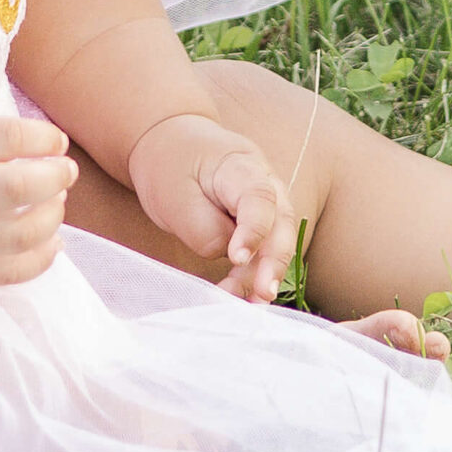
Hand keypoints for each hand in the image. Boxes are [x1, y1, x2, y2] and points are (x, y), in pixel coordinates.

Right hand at [0, 115, 76, 285]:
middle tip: (66, 171)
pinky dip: (38, 263)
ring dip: (52, 218)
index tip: (55, 140)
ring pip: (19, 236)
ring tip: (56, 202)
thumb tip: (37, 147)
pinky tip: (52, 244)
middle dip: (56, 177)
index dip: (44, 137)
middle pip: (18, 189)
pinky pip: (6, 273)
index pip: (9, 138)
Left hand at [127, 113, 294, 302]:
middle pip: (281, 223)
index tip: (237, 258)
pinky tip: (244, 299)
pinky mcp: (260, 224)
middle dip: (274, 262)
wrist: (170, 145)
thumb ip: (202, 229)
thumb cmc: (170, 166)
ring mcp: (268, 204)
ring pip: (278, 242)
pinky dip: (256, 275)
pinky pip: (266, 251)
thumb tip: (231, 258)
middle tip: (261, 294)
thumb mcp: (173, 195)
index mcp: (240, 165)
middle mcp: (265, 183)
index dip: (254, 231)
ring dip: (265, 276)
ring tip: (248, 306)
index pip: (259, 198)